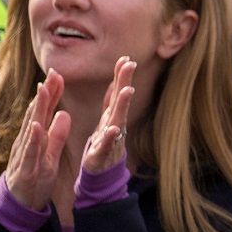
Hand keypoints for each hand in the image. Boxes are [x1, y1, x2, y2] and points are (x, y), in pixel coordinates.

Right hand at [5, 70, 71, 210]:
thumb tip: (64, 113)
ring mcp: (25, 154)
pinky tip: (36, 125)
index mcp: (35, 138)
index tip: (58, 74)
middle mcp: (28, 142)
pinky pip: (30, 152)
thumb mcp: (50, 155)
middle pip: (37, 114)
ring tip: (44, 90)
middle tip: (53, 72)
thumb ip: (57, 135)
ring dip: (38, 109)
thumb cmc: (34, 178)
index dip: (51, 93)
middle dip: (45, 94)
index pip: (44, 111)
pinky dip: (33, 138)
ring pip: (32, 128)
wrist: (18, 206)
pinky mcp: (26, 169)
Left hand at [81, 56, 135, 173]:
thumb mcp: (108, 120)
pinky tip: (114, 128)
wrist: (101, 173)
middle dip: (125, 82)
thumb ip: (112, 102)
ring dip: (122, 105)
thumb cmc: (105, 144)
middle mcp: (115, 124)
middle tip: (130, 64)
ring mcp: (111, 139)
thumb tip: (117, 81)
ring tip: (126, 90)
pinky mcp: (102, 154)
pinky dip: (112, 137)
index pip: (117, 92)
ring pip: (118, 120)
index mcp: (112, 116)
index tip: (125, 58)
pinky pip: (108, 145)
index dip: (121, 76)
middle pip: (120, 101)